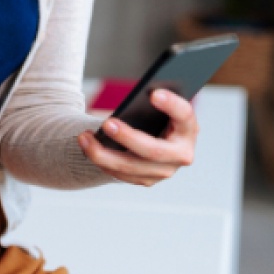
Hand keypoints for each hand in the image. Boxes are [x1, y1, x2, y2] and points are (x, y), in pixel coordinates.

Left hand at [77, 88, 198, 186]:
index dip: (171, 104)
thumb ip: (152, 100)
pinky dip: (103, 162)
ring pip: (132, 167)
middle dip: (128, 138)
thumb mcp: (159, 105)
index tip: (153, 93)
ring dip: (104, 154)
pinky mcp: (147, 180)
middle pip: (153, 150)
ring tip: (84, 137)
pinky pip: (122, 175)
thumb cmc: (157, 113)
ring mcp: (164, 171)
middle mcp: (181, 154)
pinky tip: (87, 148)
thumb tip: (137, 96)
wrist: (158, 136)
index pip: (184, 115)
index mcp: (188, 128)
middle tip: (107, 123)